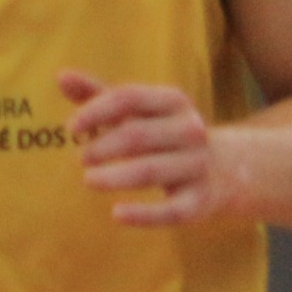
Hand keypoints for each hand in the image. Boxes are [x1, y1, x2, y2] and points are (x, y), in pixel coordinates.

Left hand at [60, 71, 247, 227]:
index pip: (129, 97)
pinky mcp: (201, 200)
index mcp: (175, 102)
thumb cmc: (166, 135)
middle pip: (136, 135)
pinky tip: (116, 214)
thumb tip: (62, 77)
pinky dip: (144, 214)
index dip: (96, 110)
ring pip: (150, 171)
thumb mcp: (141, 111)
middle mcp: (191, 130)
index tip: (71, 127)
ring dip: (114, 176)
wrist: (229, 168)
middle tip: (81, 159)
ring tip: (89, 180)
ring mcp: (199, 165)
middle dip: (102, 147)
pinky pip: (172, 210)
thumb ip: (101, 95)